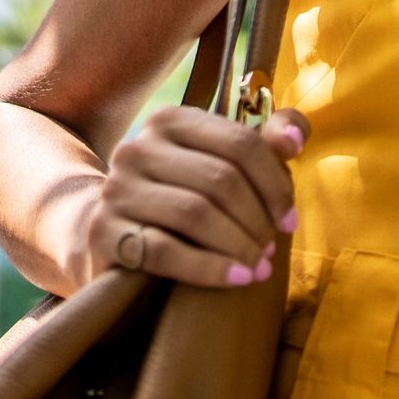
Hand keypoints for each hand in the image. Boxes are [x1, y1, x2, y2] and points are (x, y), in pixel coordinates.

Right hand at [78, 106, 309, 288]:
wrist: (106, 233)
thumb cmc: (178, 195)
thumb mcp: (219, 162)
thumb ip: (265, 143)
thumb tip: (295, 140)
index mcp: (170, 120)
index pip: (241, 144)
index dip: (275, 184)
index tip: (290, 219)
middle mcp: (137, 147)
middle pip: (220, 180)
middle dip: (257, 219)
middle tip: (272, 249)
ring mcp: (115, 189)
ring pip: (194, 214)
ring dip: (238, 245)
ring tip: (259, 267)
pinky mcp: (103, 232)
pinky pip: (164, 251)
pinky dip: (209, 268)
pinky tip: (236, 279)